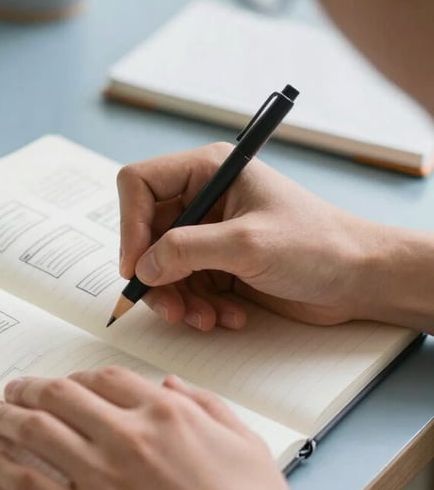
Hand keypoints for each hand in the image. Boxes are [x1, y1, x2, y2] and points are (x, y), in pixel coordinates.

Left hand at [0, 367, 313, 489]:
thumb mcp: (244, 442)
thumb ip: (207, 404)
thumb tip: (172, 383)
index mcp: (165, 413)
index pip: (105, 380)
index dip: (77, 379)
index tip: (64, 384)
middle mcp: (126, 435)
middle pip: (62, 397)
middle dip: (31, 389)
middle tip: (14, 391)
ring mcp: (100, 477)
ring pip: (37, 432)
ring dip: (7, 419)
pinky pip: (29, 485)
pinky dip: (3, 469)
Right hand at [117, 143, 383, 329]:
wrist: (359, 279)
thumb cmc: (317, 245)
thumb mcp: (246, 244)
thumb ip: (186, 251)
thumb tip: (142, 267)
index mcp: (209, 171)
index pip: (139, 184)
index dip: (130, 225)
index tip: (135, 267)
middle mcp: (203, 198)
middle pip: (146, 234)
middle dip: (156, 276)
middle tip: (170, 307)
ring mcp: (209, 234)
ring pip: (161, 267)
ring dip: (178, 299)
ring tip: (204, 318)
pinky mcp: (218, 265)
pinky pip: (184, 287)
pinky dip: (198, 307)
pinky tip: (226, 316)